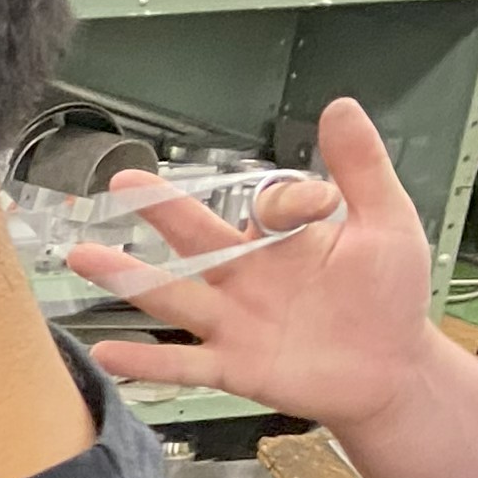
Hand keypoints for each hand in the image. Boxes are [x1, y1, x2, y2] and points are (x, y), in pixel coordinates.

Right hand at [77, 98, 440, 431]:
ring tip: (83, 257)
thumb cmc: (389, 297)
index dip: (290, 201)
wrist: (393, 370)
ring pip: (173, 296)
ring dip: (128, 278)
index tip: (324, 203)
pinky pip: (184, 364)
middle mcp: (246, 277)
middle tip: (123, 181)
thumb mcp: (388, 223)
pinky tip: (107, 351)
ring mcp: (234, 322)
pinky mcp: (234, 367)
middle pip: (196, 239)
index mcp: (281, 241)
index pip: (266, 207)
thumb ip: (362, 169)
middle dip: (160, 210)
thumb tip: (340, 108)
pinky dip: (146, 361)